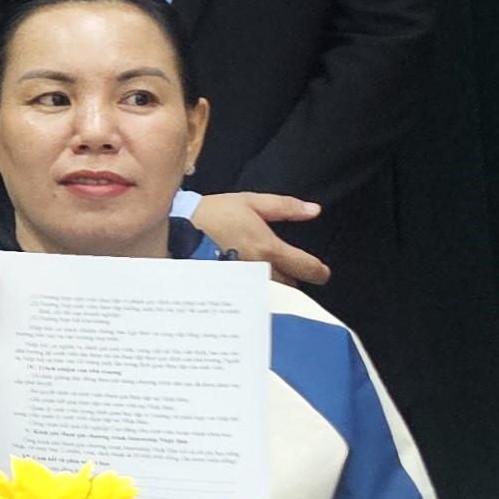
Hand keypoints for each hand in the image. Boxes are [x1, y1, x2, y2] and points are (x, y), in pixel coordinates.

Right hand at [191, 191, 329, 286]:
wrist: (175, 230)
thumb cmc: (213, 214)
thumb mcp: (250, 202)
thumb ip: (285, 207)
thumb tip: (314, 210)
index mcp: (269, 249)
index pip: (307, 268)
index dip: (320, 271)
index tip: (322, 272)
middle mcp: (260, 271)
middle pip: (291, 285)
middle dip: (294, 278)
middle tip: (291, 270)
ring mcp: (245, 284)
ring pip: (273, 293)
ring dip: (277, 287)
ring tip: (272, 278)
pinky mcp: (231, 291)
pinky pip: (254, 297)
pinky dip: (259, 293)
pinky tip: (253, 287)